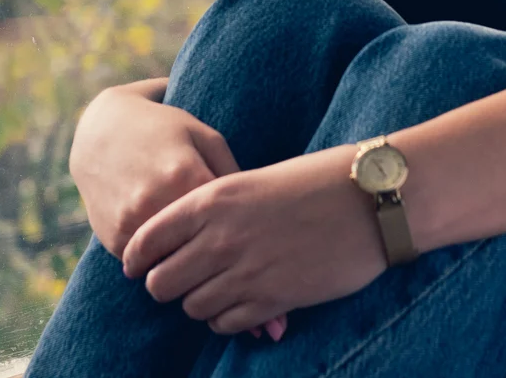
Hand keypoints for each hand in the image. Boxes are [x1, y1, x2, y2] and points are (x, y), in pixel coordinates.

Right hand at [69, 81, 240, 258]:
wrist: (101, 131)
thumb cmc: (165, 130)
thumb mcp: (204, 137)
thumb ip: (233, 174)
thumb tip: (259, 218)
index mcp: (185, 176)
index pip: (228, 222)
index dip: (243, 230)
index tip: (252, 234)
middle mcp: (155, 203)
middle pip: (202, 249)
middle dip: (219, 252)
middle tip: (232, 252)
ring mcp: (131, 224)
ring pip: (175, 264)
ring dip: (189, 261)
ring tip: (203, 253)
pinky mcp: (114, 240)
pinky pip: (149, 265)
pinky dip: (162, 260)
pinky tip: (170, 246)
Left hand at [121, 145, 387, 335]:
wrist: (368, 200)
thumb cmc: (314, 181)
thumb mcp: (252, 181)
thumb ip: (214, 208)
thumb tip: (183, 237)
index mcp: (211, 198)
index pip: (146, 239)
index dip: (137, 257)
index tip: (140, 265)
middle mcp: (220, 237)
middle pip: (161, 282)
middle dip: (166, 284)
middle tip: (181, 281)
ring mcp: (245, 272)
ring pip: (191, 307)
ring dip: (199, 303)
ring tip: (216, 290)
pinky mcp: (272, 300)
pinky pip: (225, 324)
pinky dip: (225, 319)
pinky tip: (240, 305)